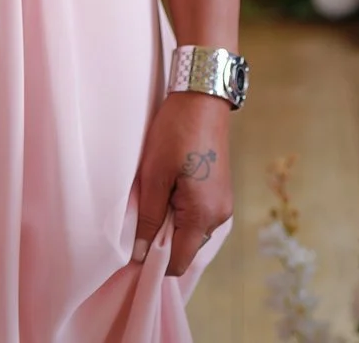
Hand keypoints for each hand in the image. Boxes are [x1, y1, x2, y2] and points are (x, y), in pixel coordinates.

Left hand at [130, 88, 233, 277]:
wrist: (203, 97)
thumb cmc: (176, 132)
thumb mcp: (154, 175)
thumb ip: (149, 218)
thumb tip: (141, 254)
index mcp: (204, 214)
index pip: (178, 262)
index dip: (154, 259)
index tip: (135, 242)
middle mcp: (220, 215)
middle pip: (185, 248)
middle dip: (162, 237)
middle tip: (146, 205)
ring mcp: (223, 203)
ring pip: (191, 231)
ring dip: (171, 221)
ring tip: (159, 190)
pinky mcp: (221, 192)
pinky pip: (198, 215)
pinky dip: (181, 209)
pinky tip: (171, 184)